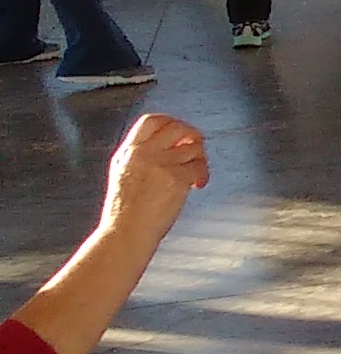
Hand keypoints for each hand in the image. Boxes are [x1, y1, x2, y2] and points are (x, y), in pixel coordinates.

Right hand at [102, 113, 211, 236]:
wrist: (125, 233)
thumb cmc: (126, 213)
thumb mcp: (124, 176)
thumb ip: (142, 159)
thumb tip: (172, 149)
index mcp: (127, 153)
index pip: (151, 121)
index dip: (171, 122)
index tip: (181, 134)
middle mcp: (143, 154)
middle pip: (177, 126)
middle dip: (192, 134)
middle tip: (195, 148)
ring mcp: (160, 164)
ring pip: (193, 147)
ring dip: (200, 159)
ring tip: (195, 174)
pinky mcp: (175, 177)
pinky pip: (199, 167)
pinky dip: (203, 175)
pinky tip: (198, 185)